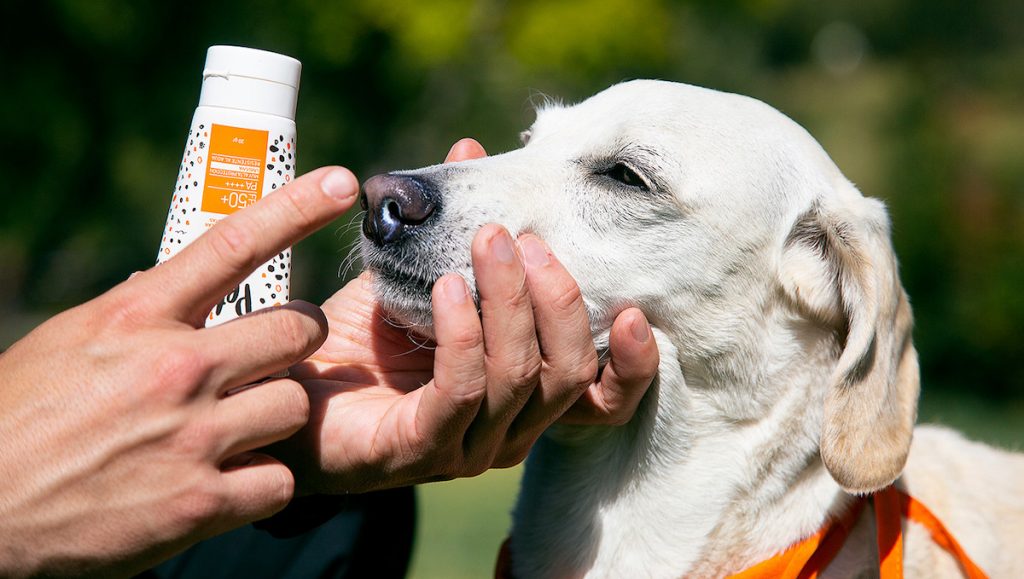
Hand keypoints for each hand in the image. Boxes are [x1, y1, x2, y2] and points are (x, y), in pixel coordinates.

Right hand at [0, 167, 358, 576]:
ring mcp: (191, 437)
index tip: (341, 184)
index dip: (296, 207)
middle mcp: (174, 368)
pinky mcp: (199, 504)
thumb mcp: (74, 341)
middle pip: (297, 330)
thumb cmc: (21, 419)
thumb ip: (144, 315)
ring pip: (295, 404)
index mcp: (135, 317)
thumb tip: (198, 288)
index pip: (233, 244)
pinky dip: (260, 484)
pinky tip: (225, 483)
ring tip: (233, 430)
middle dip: (295, 341)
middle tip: (270, 357)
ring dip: (273, 416)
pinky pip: (279, 481)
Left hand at [279, 139, 659, 494]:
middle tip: (524, 238)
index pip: (601, 398)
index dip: (631, 364)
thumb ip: (454, 227)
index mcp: (522, 397)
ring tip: (488, 242)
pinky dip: (461, 332)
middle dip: (557, 299)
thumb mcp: (419, 274)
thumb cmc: (360, 338)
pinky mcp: (417, 448)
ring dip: (509, 301)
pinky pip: (460, 390)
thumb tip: (472, 150)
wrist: (281, 388)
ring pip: (519, 378)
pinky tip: (443, 287)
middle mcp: (506, 430)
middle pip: (567, 374)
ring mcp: (465, 447)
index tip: (638, 305)